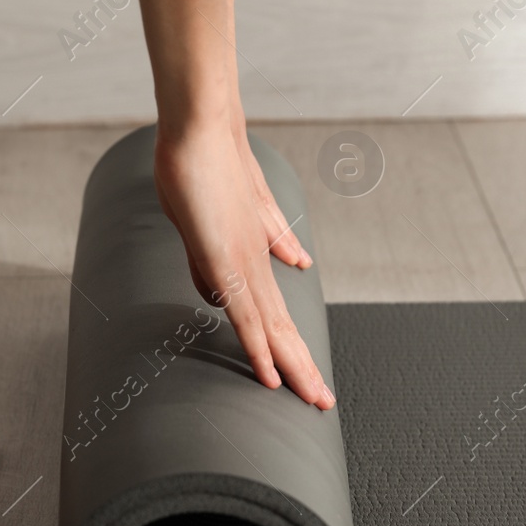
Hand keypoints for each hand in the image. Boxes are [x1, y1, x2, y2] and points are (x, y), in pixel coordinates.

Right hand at [153, 118, 333, 409]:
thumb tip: (258, 272)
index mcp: (254, 253)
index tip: (300, 371)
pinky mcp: (226, 263)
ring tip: (314, 400)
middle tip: (323, 400)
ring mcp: (243, 264)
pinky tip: (271, 377)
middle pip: (283, 325)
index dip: (287, 342)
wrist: (203, 125)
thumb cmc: (203, 159)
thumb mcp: (221, 210)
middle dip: (302, 365)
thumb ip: (245, 241)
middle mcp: (255, 262)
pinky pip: (245, 317)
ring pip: (273, 329)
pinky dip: (259, 351)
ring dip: (294, 367)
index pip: (273, 308)